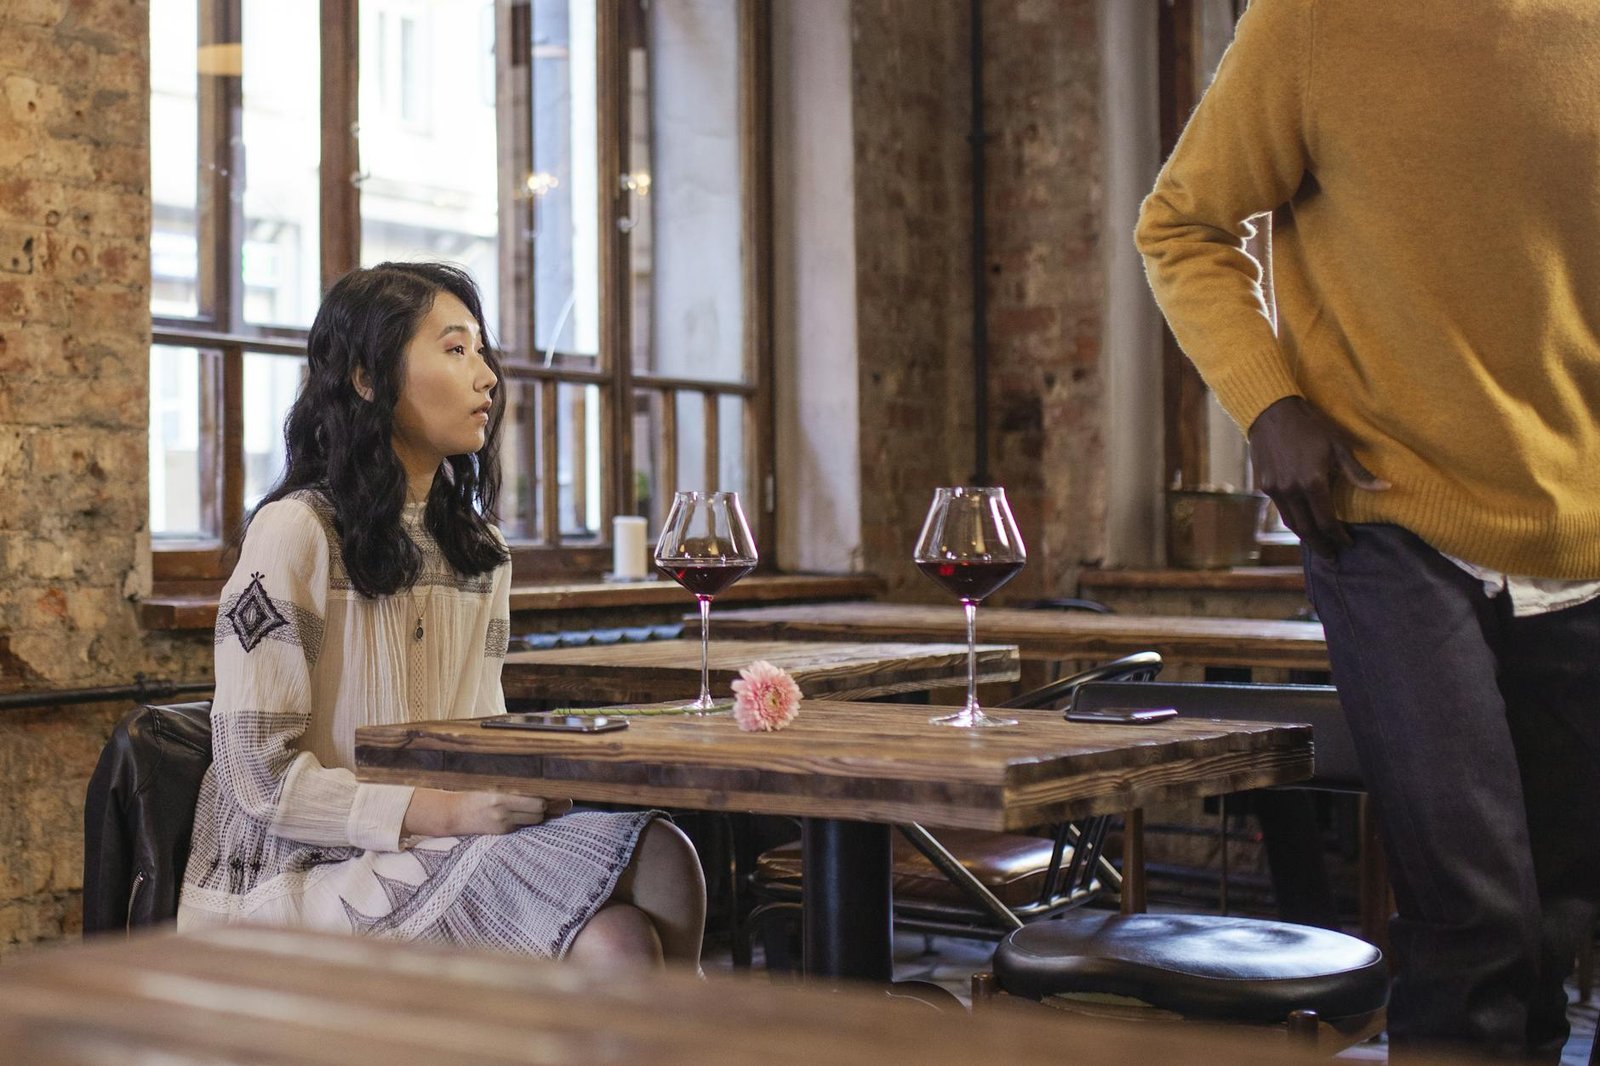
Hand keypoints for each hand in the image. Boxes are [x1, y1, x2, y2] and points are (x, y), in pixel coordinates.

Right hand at [403, 789, 572, 836]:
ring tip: (535, 806)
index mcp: (502, 796)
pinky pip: (523, 827)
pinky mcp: (500, 833)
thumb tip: (543, 789)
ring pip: (534, 820)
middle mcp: (503, 812)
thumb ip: (516, 787)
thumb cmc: (474, 794)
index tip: (560, 793)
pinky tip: (524, 815)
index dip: (549, 798)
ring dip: (538, 815)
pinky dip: (526, 821)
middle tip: (548, 799)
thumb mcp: (493, 785)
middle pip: (539, 811)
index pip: (537, 800)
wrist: (452, 813)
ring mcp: (502, 825)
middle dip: (546, 806)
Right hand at [1248, 396, 1388, 557]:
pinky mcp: (1264, 485)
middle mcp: (1292, 491)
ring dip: (1305, 536)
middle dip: (1320, 545)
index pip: (1327, 521)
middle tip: (1332, 557)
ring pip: (1291, 523)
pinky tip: (1302, 522)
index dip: (1338, 536)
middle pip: (1306, 529)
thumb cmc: (1310, 427)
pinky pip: (1281, 510)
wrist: (1271, 412)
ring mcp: (1275, 490)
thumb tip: (1386, 488)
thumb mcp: (1338, 447)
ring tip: (1317, 544)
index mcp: (1313, 483)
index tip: (1348, 544)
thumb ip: (1358, 473)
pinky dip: (1293, 520)